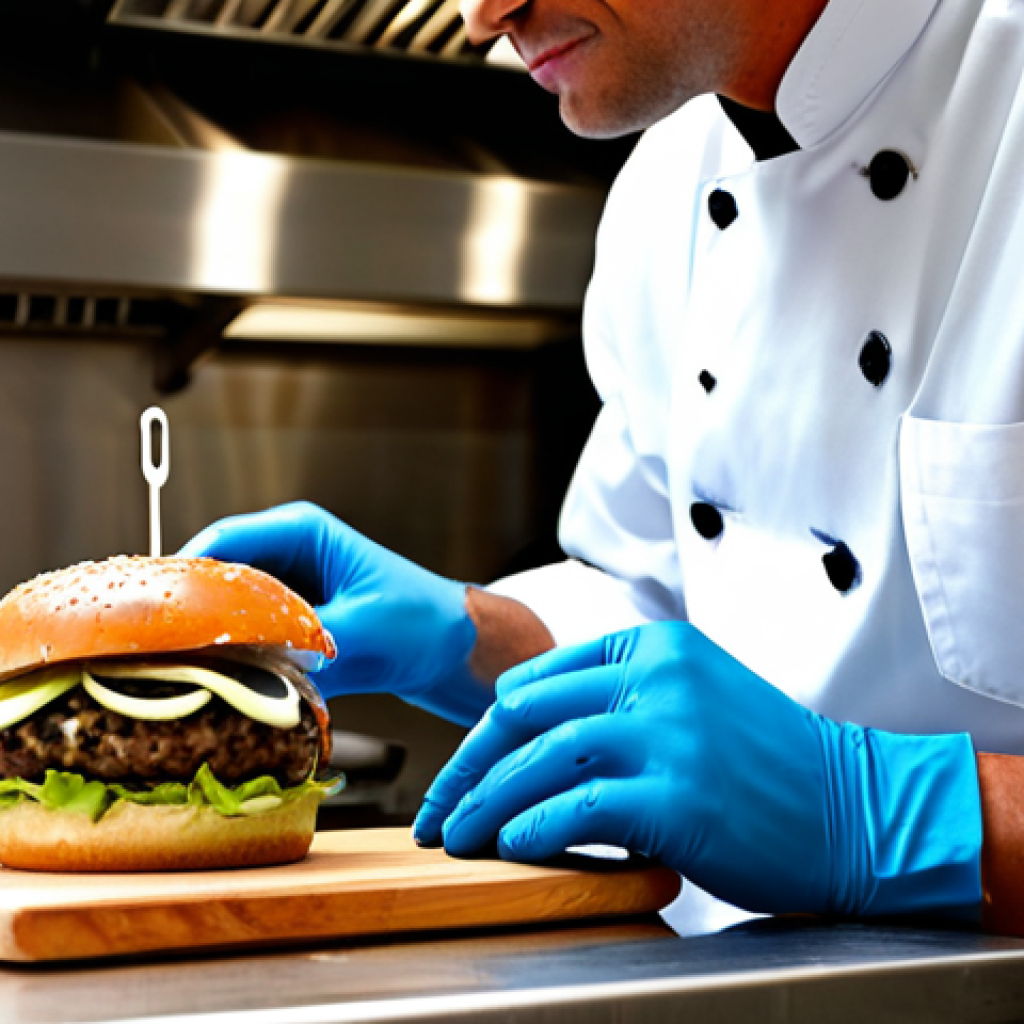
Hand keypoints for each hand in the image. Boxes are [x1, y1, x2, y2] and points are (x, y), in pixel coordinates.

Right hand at [180, 502, 488, 724]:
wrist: (459, 651)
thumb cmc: (426, 623)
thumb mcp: (364, 633)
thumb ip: (305, 648)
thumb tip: (252, 670)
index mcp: (303, 532)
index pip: (223, 542)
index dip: (185, 576)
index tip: (156, 615)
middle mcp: (290, 555)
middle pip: (216, 577)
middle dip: (191, 613)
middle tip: (163, 655)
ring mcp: (290, 591)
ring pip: (228, 611)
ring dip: (214, 640)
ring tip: (188, 674)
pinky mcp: (295, 624)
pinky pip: (248, 638)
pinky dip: (237, 660)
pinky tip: (226, 686)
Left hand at [414, 622, 981, 915]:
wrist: (854, 807)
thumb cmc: (766, 762)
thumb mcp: (691, 698)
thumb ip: (619, 698)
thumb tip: (527, 729)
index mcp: (655, 646)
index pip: (540, 679)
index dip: (488, 728)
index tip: (465, 768)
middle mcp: (657, 678)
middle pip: (529, 713)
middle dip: (470, 764)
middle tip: (441, 807)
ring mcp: (668, 731)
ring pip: (544, 758)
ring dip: (490, 802)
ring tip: (461, 836)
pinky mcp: (678, 793)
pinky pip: (578, 807)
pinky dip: (534, 827)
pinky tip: (513, 846)